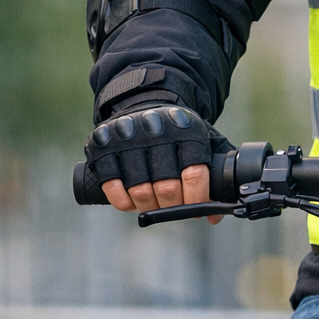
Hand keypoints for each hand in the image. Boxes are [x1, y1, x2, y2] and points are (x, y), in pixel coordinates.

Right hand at [85, 105, 229, 224]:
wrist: (146, 102)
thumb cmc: (179, 133)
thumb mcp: (204, 140)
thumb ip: (215, 174)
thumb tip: (215, 217)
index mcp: (186, 128)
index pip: (194, 174)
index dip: (196, 200)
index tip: (197, 210)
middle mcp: (156, 129)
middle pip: (166, 188)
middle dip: (173, 207)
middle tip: (174, 208)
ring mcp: (127, 136)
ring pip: (140, 191)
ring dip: (148, 207)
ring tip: (154, 204)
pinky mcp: (102, 144)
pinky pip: (112, 187)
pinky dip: (124, 202)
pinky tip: (132, 200)